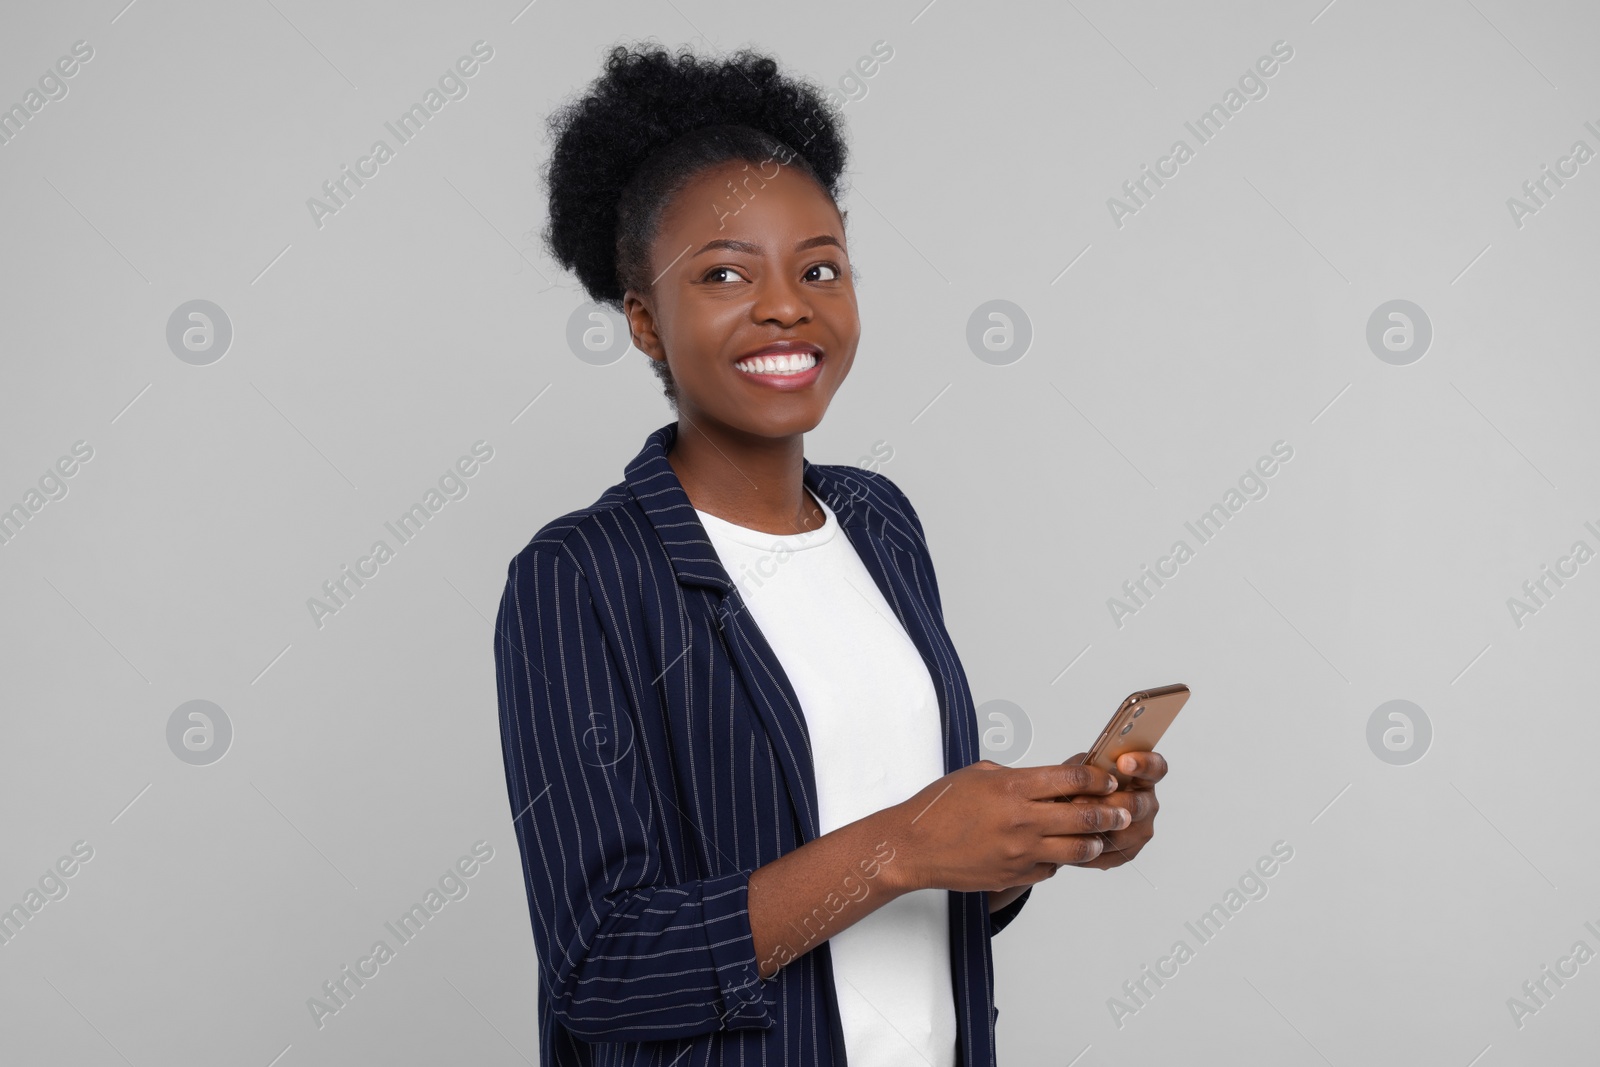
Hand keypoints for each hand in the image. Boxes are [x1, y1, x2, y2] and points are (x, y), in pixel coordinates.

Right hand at [886, 759, 1130, 894]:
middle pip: (1085, 815)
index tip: (1109, 779)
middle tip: (1123, 809)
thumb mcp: (979, 776)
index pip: (1072, 778)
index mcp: (1012, 787)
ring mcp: (1020, 851)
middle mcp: (1021, 820)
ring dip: (1095, 840)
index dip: (1099, 777)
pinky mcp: (1015, 874)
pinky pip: (1052, 869)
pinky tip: (1058, 851)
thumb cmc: (940, 808)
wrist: (913, 847)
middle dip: (1111, 812)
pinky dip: (1059, 860)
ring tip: (1100, 835)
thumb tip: (1048, 780)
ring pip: (1078, 848)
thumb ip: (1016, 777)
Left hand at [1064, 750, 1166, 869]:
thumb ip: (1088, 766)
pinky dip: (1087, 846)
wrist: (1066, 815)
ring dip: (1093, 827)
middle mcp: (1147, 804)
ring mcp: (1140, 831)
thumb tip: (1086, 771)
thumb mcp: (1081, 768)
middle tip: (1078, 799)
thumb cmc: (1079, 786)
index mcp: (1142, 778)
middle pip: (1136, 805)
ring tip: (1068, 821)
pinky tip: (1070, 838)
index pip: (1156, 768)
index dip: (1144, 764)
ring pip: (1121, 833)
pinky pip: (1109, 854)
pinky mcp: (1127, 853)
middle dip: (1104, 802)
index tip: (1123, 761)